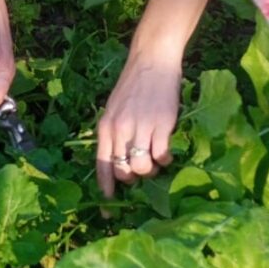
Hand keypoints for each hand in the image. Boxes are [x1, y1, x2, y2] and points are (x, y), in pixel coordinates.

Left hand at [96, 48, 179, 199]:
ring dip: (150, 170)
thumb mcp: (115, 108)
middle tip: (143, 170)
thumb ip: (114, 132)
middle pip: (123, 171)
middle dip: (133, 178)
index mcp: (105, 126)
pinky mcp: (161, 125)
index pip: (102, 164)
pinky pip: (161, 156)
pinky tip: (166, 151)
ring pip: (142, 168)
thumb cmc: (134, 85)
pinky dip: (165, 159)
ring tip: (155, 160)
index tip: (108, 206)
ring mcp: (140, 128)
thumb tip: (121, 160)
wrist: (153, 61)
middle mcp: (120, 129)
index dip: (106, 188)